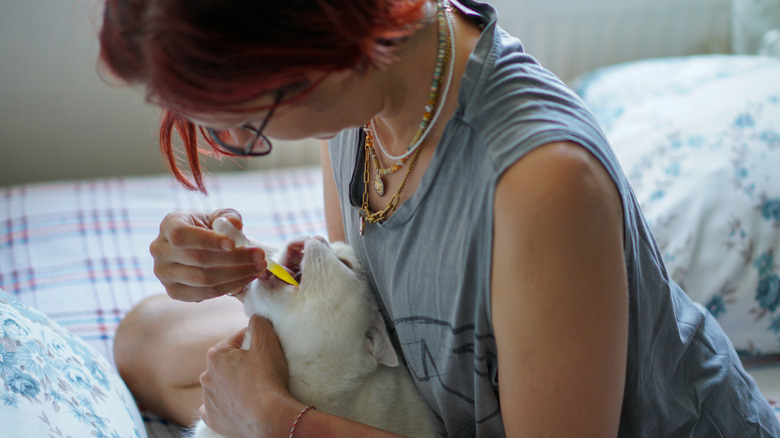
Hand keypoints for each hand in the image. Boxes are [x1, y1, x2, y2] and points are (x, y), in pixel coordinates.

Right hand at [150, 209, 267, 301]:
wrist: (200, 247)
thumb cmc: (210, 228)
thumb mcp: (219, 216)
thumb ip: (228, 216)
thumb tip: (235, 225)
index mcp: (169, 225)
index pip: (182, 235)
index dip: (208, 240)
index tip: (234, 243)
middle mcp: (160, 249)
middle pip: (198, 259)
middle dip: (235, 259)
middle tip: (260, 257)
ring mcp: (164, 273)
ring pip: (203, 279)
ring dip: (237, 275)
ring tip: (259, 268)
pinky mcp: (174, 291)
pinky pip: (204, 293)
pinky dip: (229, 287)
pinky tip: (246, 278)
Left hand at [199, 315, 292, 437]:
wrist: (269, 417)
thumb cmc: (267, 378)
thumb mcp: (267, 341)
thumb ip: (259, 322)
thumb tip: (255, 318)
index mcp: (216, 355)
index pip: (237, 339)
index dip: (254, 342)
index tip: (265, 351)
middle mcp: (206, 376)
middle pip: (228, 362)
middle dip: (242, 363)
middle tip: (262, 369)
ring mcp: (207, 399)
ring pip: (221, 384)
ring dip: (233, 383)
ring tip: (253, 388)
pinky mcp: (212, 418)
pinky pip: (215, 407)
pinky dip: (225, 404)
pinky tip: (237, 404)